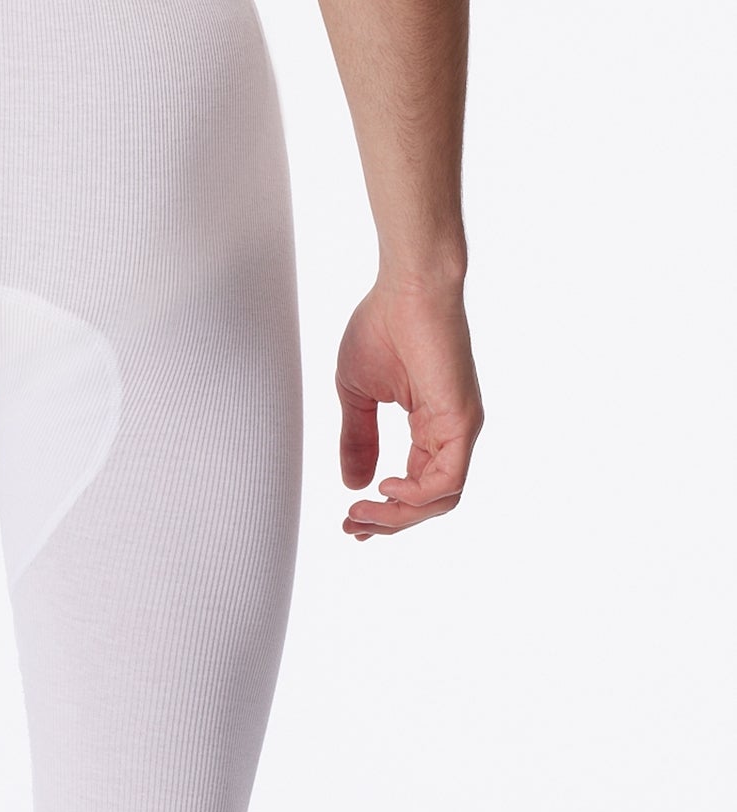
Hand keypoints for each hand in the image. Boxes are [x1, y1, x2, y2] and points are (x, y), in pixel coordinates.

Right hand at [336, 280, 482, 539]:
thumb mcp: (359, 396)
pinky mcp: (463, 420)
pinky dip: (417, 496)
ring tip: (362, 512)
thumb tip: (353, 484)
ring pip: (440, 500)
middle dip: (387, 522)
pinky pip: (447, 480)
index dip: (383, 512)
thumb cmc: (383, 325)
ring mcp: (461, 428)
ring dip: (397, 516)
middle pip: (429, 504)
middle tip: (352, 526)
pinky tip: (387, 488)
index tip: (349, 518)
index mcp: (432, 428)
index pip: (417, 489)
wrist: (407, 285)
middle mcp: (452, 434)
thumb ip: (358, 440)